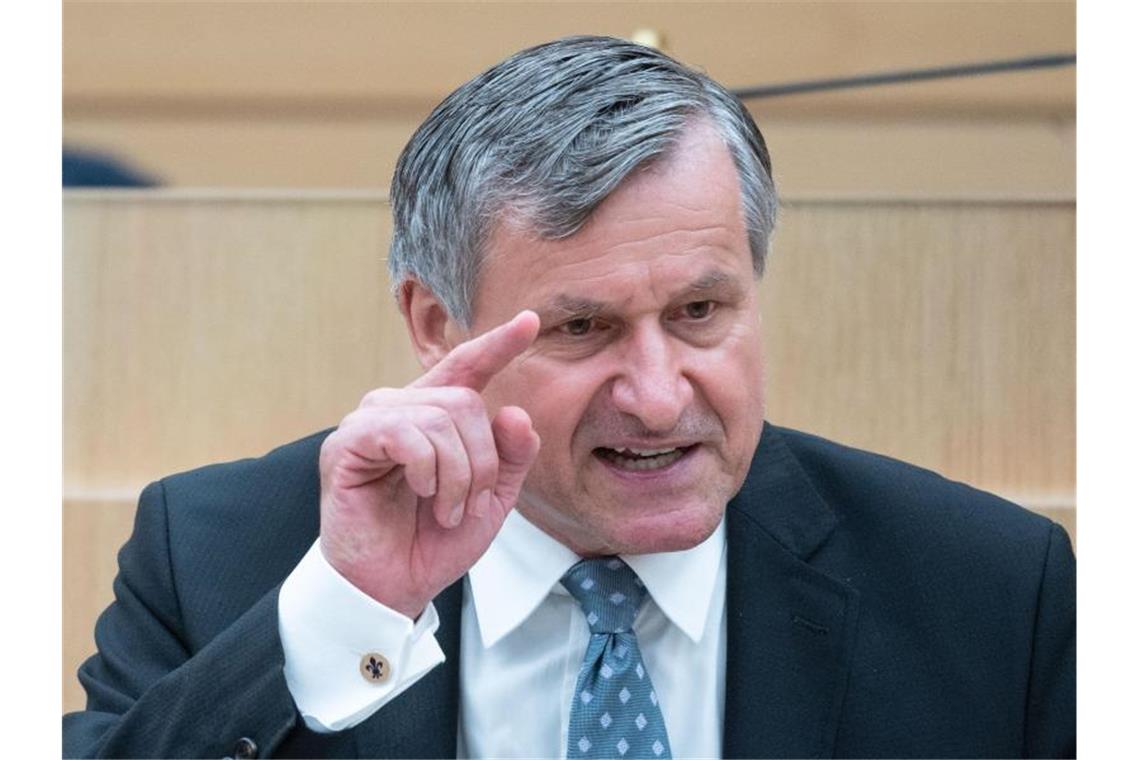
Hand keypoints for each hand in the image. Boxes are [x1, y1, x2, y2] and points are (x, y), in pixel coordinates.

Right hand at [317, 311, 541, 618]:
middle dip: (482, 459)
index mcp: (434, 417)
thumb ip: (510, 457)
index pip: (467, 367)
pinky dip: (427, 468)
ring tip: (446, 509)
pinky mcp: (347, 444)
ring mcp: (370, 423)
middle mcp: (400, 409)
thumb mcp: (491, 501)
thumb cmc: (433, 542)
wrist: (392, 587)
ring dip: (457, 473)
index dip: (498, 344)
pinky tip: (422, 493)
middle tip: (470, 504)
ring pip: (440, 415)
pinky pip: (405, 432)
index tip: (530, 321)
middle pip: (464, 400)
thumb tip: (515, 413)